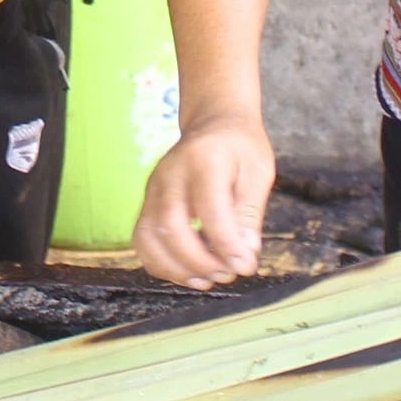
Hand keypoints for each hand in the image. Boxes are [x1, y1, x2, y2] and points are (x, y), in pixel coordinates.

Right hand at [131, 121, 273, 287]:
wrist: (213, 121)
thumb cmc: (239, 147)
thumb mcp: (258, 173)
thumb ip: (249, 213)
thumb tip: (244, 254)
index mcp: (204, 159)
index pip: (209, 208)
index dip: (226, 244)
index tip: (245, 266)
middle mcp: (170, 172)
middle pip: (171, 225)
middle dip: (200, 261)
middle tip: (228, 274)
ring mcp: (153, 188)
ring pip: (149, 236)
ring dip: (177, 268)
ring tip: (208, 279)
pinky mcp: (146, 202)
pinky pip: (142, 240)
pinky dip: (161, 264)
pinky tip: (188, 273)